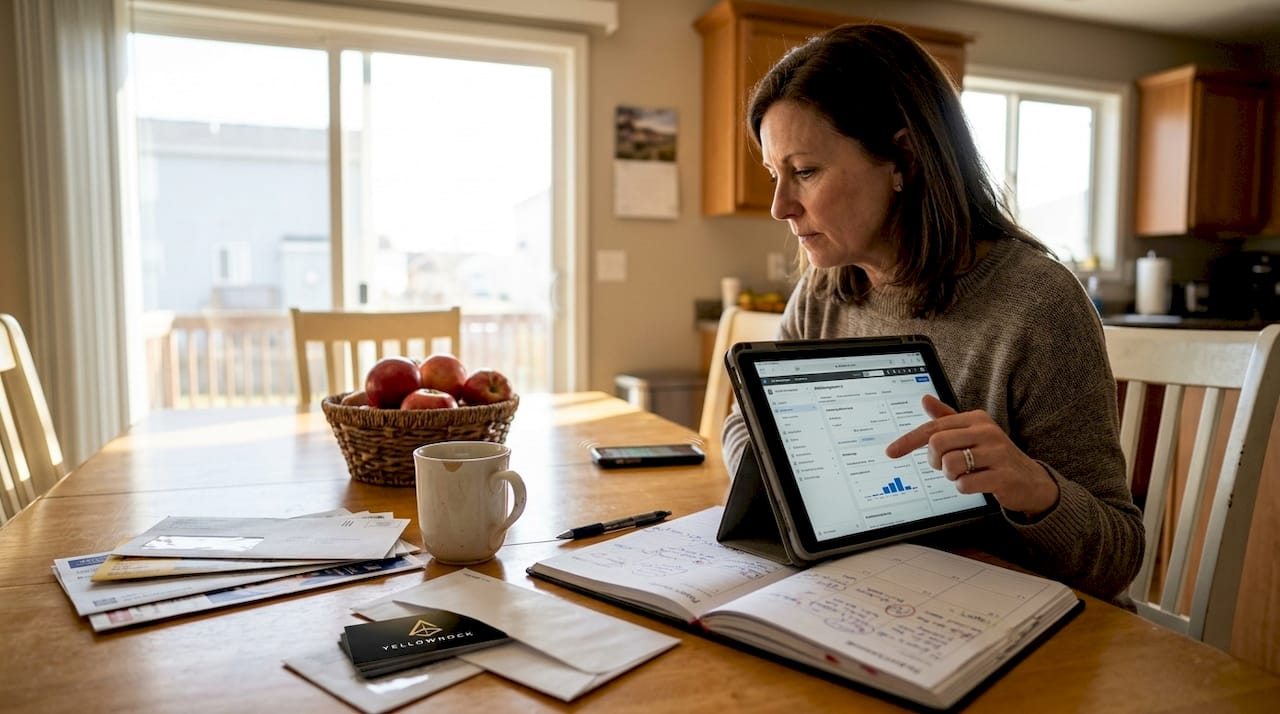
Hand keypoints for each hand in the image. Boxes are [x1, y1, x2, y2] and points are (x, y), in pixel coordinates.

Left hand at [884, 395, 1058, 517]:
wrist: (1030, 480)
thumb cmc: (994, 455)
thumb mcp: (972, 434)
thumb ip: (947, 419)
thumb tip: (925, 399)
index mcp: (976, 419)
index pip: (933, 426)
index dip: (909, 440)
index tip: (891, 452)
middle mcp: (987, 432)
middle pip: (937, 444)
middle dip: (934, 460)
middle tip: (944, 466)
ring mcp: (997, 454)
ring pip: (950, 465)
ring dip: (950, 476)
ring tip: (964, 474)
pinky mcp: (1003, 476)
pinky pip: (965, 484)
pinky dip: (964, 487)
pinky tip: (977, 483)